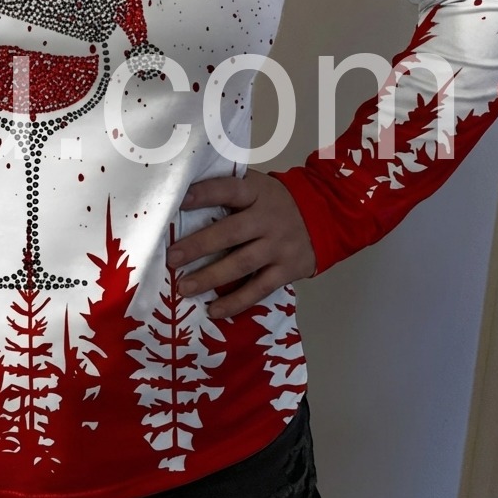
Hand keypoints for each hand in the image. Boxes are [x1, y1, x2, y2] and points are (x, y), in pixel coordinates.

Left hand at [167, 170, 315, 318]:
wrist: (325, 216)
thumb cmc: (274, 202)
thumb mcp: (256, 187)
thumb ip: (227, 191)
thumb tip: (181, 199)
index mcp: (256, 192)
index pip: (228, 189)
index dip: (204, 194)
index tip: (179, 201)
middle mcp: (268, 219)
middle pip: (231, 232)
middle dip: (199, 245)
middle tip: (172, 258)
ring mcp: (279, 246)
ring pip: (241, 264)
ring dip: (210, 278)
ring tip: (184, 288)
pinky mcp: (287, 270)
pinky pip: (259, 289)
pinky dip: (236, 302)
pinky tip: (213, 311)